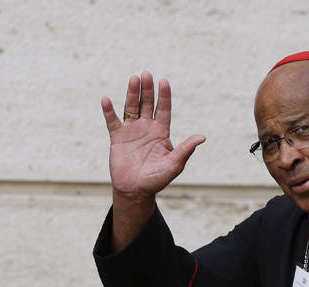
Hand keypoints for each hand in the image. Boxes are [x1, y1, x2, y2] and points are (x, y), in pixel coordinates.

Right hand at [101, 71, 205, 199]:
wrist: (136, 190)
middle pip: (147, 104)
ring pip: (131, 108)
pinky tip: (107, 100)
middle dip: (147, 90)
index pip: (164, 110)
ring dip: (132, 94)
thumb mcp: (174, 164)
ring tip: (133, 79)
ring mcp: (131, 131)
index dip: (164, 96)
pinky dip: (109, 111)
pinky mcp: (117, 137)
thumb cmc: (157, 179)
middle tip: (146, 74)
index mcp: (161, 132)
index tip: (164, 82)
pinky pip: (112, 121)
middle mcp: (147, 128)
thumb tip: (202, 137)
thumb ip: (185, 149)